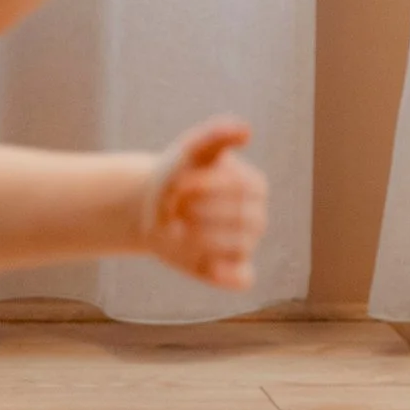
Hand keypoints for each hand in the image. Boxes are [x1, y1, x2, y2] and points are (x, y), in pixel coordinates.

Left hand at [142, 116, 266, 288]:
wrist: (152, 205)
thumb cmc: (177, 173)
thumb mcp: (191, 150)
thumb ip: (215, 135)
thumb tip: (246, 130)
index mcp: (255, 187)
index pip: (240, 191)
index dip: (206, 188)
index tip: (178, 184)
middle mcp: (256, 218)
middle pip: (240, 221)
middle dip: (200, 213)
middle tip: (173, 207)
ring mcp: (245, 245)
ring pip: (237, 248)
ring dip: (202, 239)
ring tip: (175, 229)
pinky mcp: (231, 269)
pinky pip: (242, 278)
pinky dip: (229, 275)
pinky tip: (209, 266)